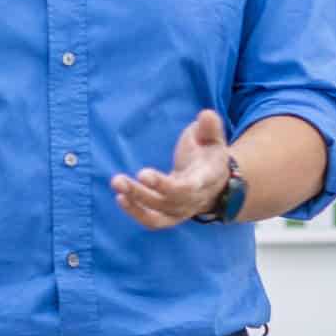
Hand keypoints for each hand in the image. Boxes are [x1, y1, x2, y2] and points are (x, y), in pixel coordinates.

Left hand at [111, 109, 231, 229]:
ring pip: (159, 213)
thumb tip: (206, 115)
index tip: (143, 174)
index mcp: (207, 178)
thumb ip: (210, 127)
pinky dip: (136, 212)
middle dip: (142, 193)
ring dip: (135, 202)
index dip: (165, 184)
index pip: (189, 187)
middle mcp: (196, 199)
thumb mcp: (214, 138)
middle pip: (168, 201)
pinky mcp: (171, 216)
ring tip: (117, 183)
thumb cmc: (209, 154)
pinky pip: (153, 221)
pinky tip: (120, 197)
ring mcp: (183, 210)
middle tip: (118, 179)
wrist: (217, 183)